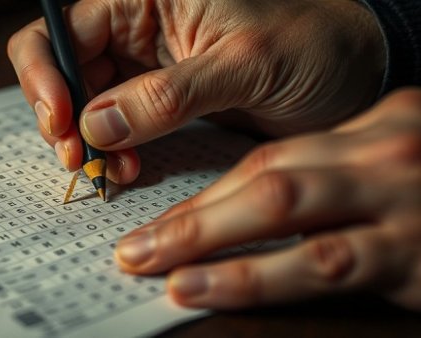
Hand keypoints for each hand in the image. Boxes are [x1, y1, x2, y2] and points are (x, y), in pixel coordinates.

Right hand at [8, 0, 384, 182]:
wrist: (349, 76)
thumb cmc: (312, 48)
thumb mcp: (245, 65)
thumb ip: (169, 93)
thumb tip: (96, 123)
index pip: (65, 29)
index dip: (49, 76)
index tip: (61, 124)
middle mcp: (138, 27)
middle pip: (65, 69)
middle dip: (64, 118)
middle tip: (80, 160)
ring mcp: (145, 66)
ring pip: (85, 102)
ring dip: (87, 141)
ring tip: (110, 170)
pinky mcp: (158, 100)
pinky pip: (115, 124)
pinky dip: (112, 150)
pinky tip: (126, 167)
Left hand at [114, 88, 420, 310]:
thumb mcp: (399, 157)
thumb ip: (335, 172)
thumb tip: (253, 200)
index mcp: (374, 126)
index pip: (269, 159)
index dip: (209, 195)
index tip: (162, 222)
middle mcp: (384, 154)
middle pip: (267, 181)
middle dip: (194, 218)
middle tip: (137, 248)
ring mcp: (402, 204)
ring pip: (289, 219)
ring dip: (215, 248)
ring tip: (162, 271)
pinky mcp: (416, 257)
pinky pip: (328, 267)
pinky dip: (262, 278)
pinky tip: (215, 289)